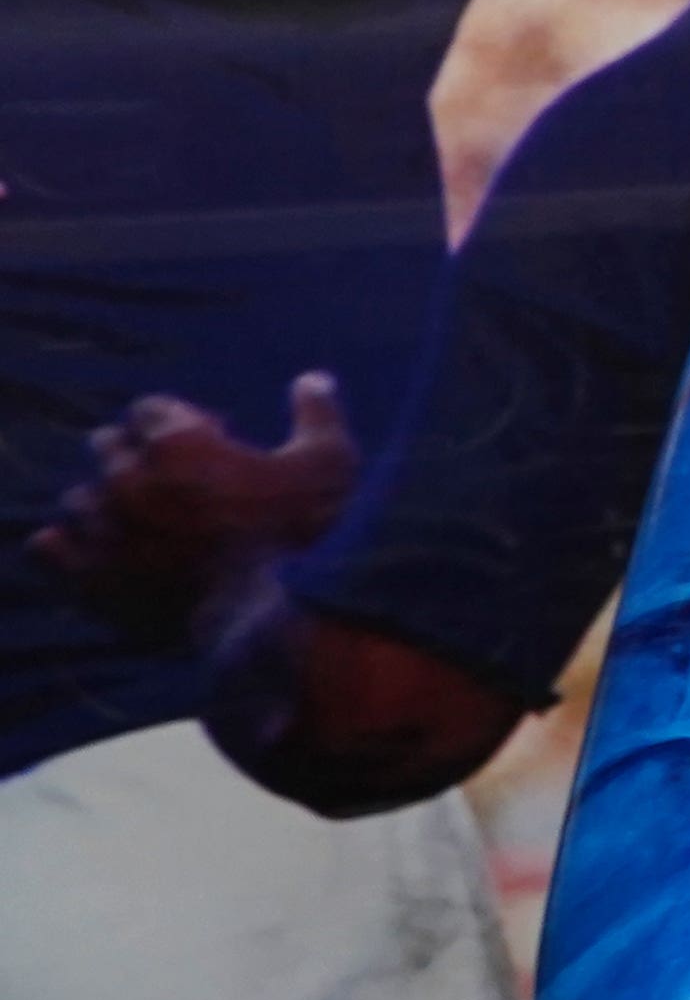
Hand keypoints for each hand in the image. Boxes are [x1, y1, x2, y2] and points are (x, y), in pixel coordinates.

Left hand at [33, 374, 358, 650]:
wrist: (264, 620)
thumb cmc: (299, 536)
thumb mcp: (330, 466)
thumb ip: (318, 416)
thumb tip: (314, 378)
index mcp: (176, 442)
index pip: (149, 409)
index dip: (178, 423)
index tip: (206, 444)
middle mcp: (127, 477)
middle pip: (107, 446)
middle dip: (134, 456)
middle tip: (173, 485)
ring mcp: (102, 527)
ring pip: (81, 498)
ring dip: (106, 504)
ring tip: (142, 527)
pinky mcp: (87, 574)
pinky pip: (49, 547)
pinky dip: (65, 545)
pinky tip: (96, 551)